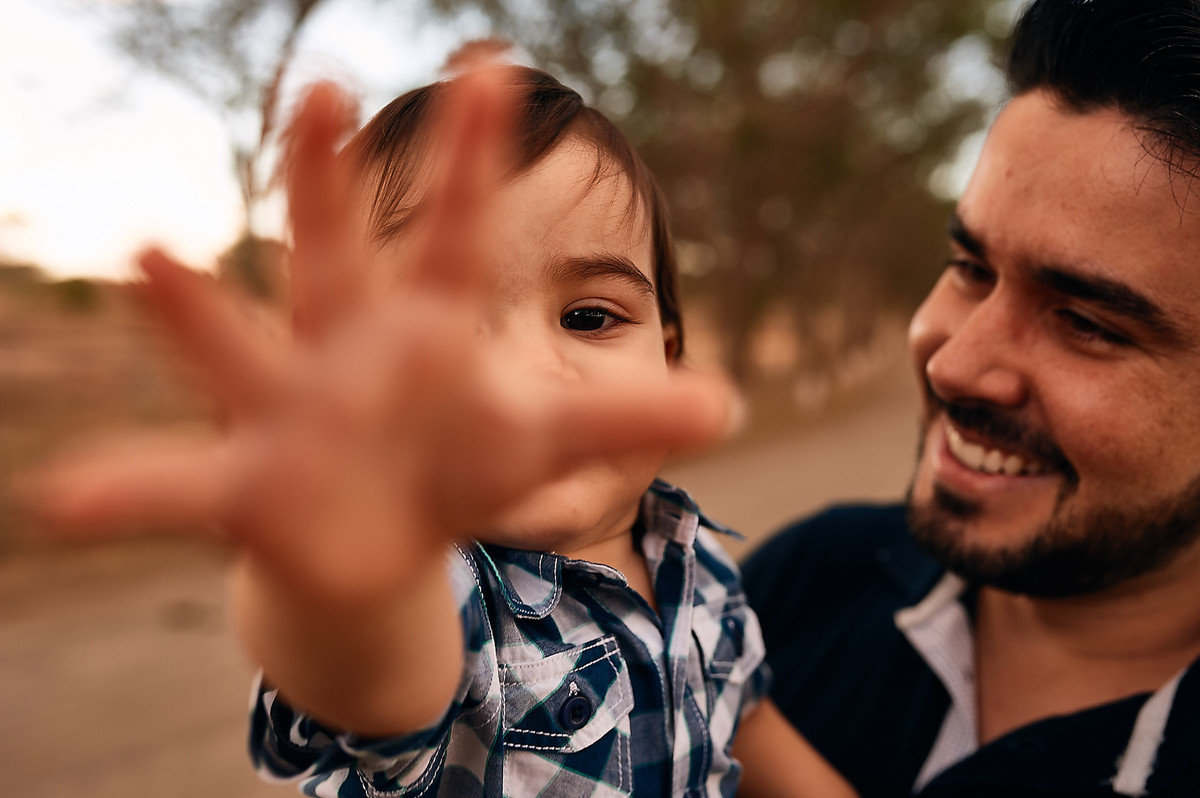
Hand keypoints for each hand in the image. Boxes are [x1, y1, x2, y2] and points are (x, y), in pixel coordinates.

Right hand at [27, 69, 738, 609]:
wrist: (382, 538)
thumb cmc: (462, 466)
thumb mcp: (547, 441)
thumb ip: (624, 416)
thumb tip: (729, 405)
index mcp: (424, 327)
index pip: (457, 231)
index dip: (475, 155)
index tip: (493, 62)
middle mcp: (345, 349)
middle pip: (334, 251)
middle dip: (325, 177)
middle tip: (318, 85)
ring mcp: (289, 410)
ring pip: (237, 349)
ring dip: (195, 309)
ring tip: (150, 253)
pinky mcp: (248, 486)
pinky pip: (177, 487)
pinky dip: (128, 491)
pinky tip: (60, 503)